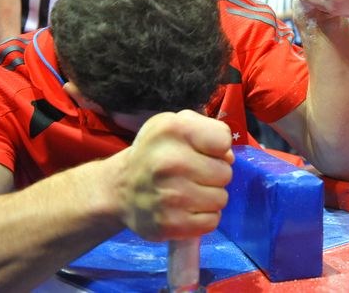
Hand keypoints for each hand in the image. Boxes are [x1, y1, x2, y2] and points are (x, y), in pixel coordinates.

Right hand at [115, 110, 233, 240]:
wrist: (120, 189)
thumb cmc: (154, 153)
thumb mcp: (174, 125)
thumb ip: (207, 130)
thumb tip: (228, 157)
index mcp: (173, 130)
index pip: (223, 139)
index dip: (217, 147)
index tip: (201, 151)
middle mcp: (170, 162)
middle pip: (225, 172)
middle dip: (214, 174)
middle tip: (193, 175)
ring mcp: (170, 196)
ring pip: (221, 199)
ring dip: (210, 197)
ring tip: (189, 192)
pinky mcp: (170, 224)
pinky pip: (211, 221)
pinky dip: (203, 217)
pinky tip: (186, 209)